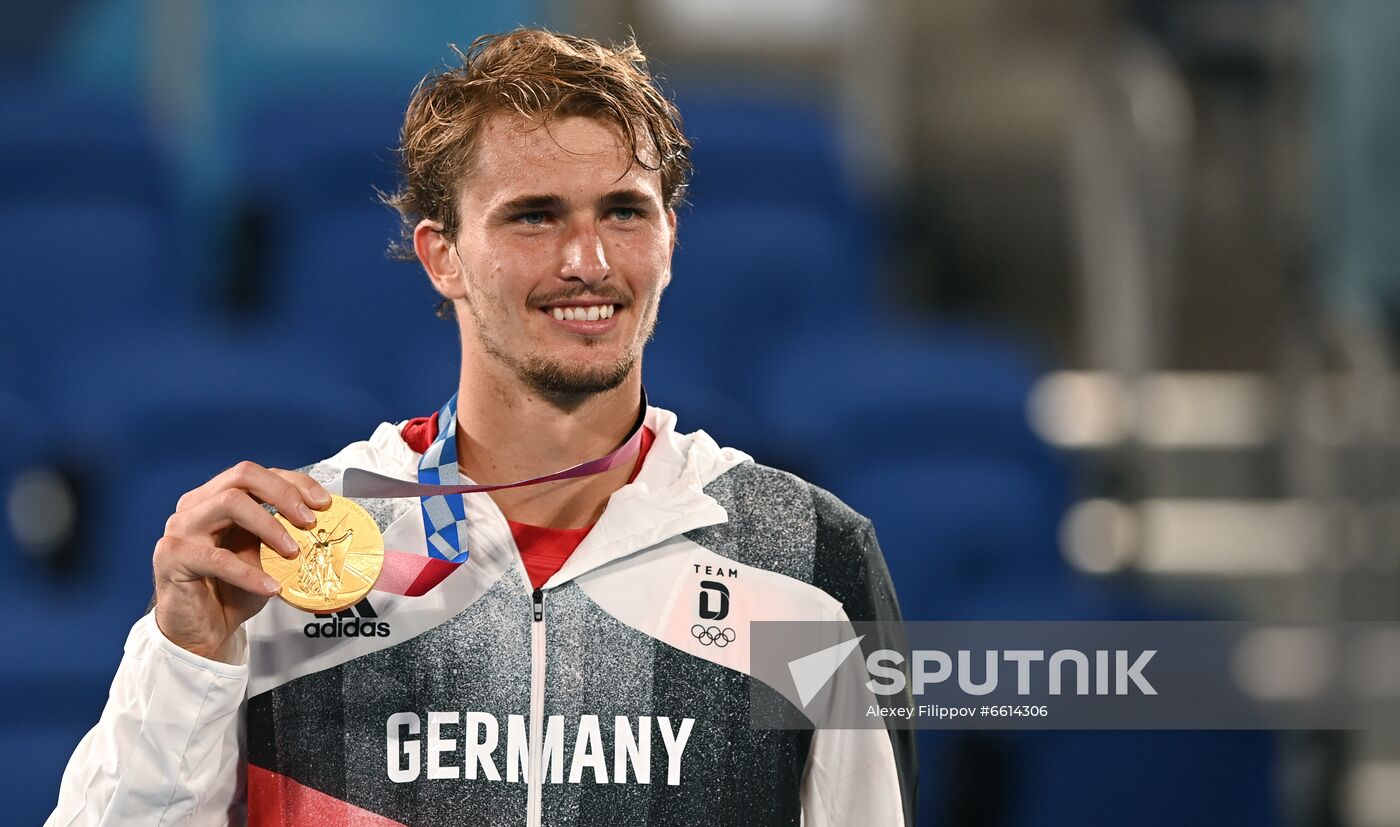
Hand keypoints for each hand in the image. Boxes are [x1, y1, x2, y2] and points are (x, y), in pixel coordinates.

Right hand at [152, 461, 330, 659]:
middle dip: (283, 494)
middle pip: (242, 476)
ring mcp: (180, 529)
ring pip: (230, 503)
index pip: (256, 474)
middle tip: (309, 521)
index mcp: (214, 498)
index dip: (293, 483)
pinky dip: (250, 573)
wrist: (199, 632)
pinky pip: (217, 558)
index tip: (322, 502)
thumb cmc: (229, 592)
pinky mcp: (172, 557)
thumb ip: (277, 531)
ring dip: (269, 526)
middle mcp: (194, 506)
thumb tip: (316, 517)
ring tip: (292, 551)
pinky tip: (270, 587)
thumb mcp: (261, 555)